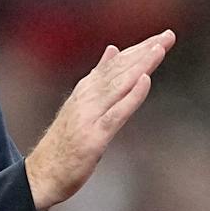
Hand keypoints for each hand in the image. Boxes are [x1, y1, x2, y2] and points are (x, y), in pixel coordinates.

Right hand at [24, 32, 174, 210]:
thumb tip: (112, 50)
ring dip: (140, 65)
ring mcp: (89, 116)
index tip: (161, 37)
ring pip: (118, 85)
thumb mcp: (81, 105)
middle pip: (120, 69)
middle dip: (145, 51)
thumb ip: (98, 79)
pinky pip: (116, 113)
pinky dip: (131, 95)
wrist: (41, 175)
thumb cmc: (63, 143)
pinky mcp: (94, 136)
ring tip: (159, 48)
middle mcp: (87, 97)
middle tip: (169, 35)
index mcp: (86, 90)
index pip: (116, 64)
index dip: (139, 49)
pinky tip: (145, 80)